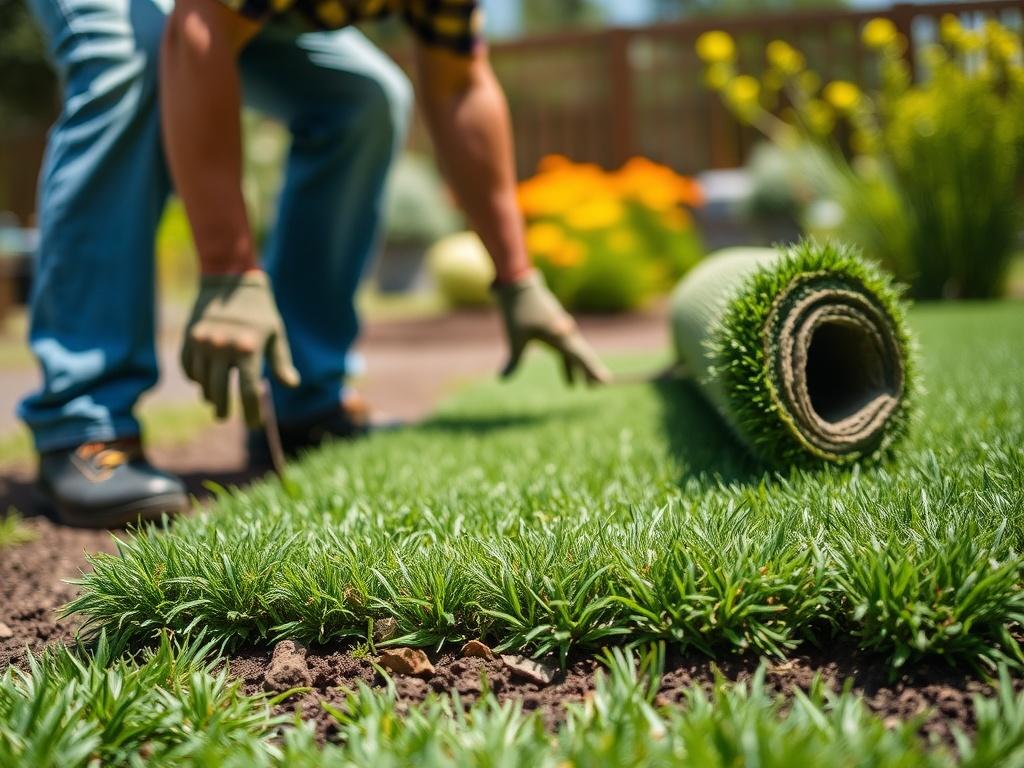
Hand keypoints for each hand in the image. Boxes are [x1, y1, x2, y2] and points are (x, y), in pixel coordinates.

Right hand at [182, 271, 299, 426]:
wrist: (229, 280)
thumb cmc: (260, 311)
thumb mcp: (276, 334)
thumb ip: (281, 362)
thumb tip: (292, 385)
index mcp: (248, 349)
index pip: (249, 391)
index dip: (250, 412)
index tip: (252, 424)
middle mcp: (222, 348)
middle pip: (220, 391)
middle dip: (222, 409)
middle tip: (224, 417)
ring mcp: (202, 343)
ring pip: (202, 382)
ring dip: (208, 394)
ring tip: (214, 401)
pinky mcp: (189, 337)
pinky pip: (188, 367)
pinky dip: (195, 378)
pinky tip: (202, 383)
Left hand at [493, 271, 610, 384]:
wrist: (518, 283)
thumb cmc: (518, 310)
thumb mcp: (516, 338)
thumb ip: (513, 361)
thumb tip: (501, 380)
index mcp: (560, 336)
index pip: (580, 357)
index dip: (593, 370)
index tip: (606, 381)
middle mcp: (565, 332)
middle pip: (582, 355)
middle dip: (590, 372)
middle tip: (599, 386)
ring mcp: (561, 329)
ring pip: (575, 354)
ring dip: (580, 370)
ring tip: (585, 387)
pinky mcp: (554, 327)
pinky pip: (567, 350)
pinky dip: (569, 364)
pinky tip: (568, 379)